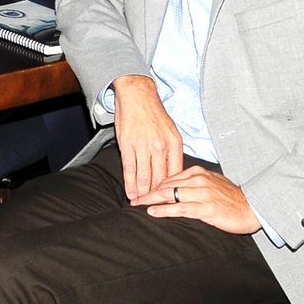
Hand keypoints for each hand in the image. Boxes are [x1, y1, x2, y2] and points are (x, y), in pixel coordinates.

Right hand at [112, 75, 183, 199]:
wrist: (138, 95)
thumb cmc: (154, 114)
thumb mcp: (171, 131)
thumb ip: (172, 152)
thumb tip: (173, 173)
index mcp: (174, 144)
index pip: (175, 174)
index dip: (172, 190)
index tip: (170, 202)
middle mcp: (160, 146)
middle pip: (160, 179)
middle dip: (158, 197)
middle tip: (155, 208)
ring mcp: (143, 146)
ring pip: (144, 177)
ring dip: (143, 193)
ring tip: (141, 204)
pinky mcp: (128, 145)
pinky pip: (129, 169)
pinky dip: (130, 184)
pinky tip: (130, 193)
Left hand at [135, 167, 260, 234]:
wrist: (252, 208)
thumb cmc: (231, 198)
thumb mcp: (211, 184)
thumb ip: (193, 183)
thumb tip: (174, 188)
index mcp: (198, 172)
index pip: (169, 177)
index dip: (153, 185)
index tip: (141, 190)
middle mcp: (198, 180)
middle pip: (166, 184)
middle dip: (147, 192)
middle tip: (133, 199)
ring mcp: (202, 194)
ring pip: (170, 194)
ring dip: (151, 200)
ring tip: (138, 205)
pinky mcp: (206, 209)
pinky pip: (180, 208)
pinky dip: (164, 210)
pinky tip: (153, 212)